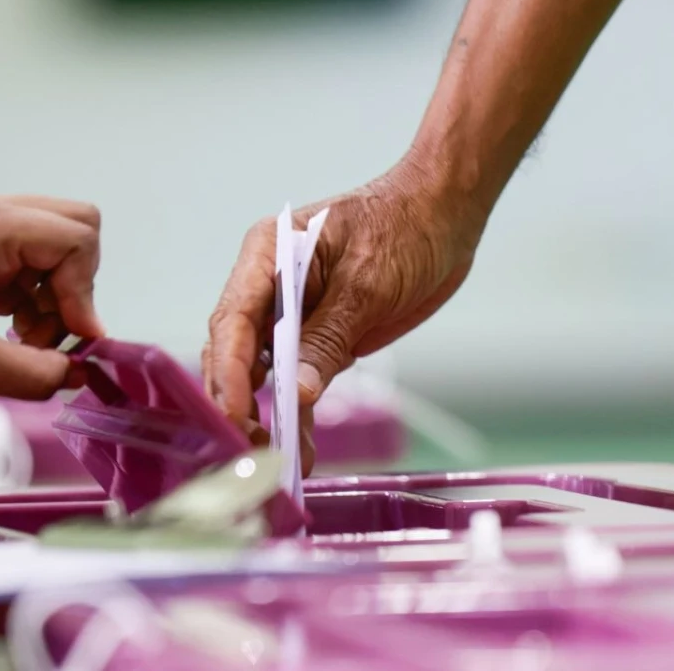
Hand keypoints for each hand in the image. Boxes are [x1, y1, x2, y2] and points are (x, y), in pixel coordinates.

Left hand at [0, 194, 104, 400]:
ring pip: (57, 245)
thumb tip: (79, 376)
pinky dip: (35, 294)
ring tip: (23, 338)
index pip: (77, 240)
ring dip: (55, 295)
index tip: (70, 342)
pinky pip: (31, 259)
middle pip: (77, 227)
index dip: (84, 294)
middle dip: (75, 285)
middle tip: (50, 331)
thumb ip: (33, 373)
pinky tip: (8, 328)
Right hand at [204, 161, 486, 474]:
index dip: (228, 370)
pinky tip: (302, 447)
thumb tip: (297, 391)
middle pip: (236, 351)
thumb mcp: (367, 284)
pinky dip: (298, 413)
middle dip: (238, 400)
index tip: (233, 412)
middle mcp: (268, 286)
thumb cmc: (405, 227)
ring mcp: (290, 314)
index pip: (234, 318)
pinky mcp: (316, 337)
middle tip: (251, 447)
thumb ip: (327, 337)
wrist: (445, 215)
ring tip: (280, 459)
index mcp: (267, 254)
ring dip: (269, 415)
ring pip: (263, 373)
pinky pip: (297, 380)